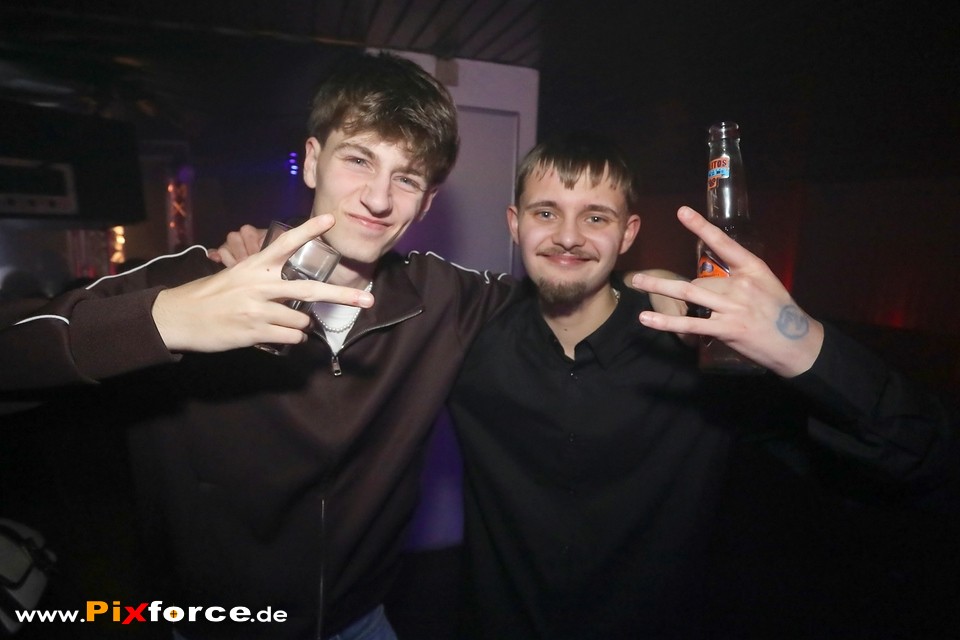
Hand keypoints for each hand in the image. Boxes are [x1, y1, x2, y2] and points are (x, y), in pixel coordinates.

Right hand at [153, 215, 372, 351]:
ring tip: (285, 325)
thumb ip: (263, 276)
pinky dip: (293, 339)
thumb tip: (293, 288)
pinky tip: (282, 337)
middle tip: (366, 300)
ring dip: (301, 326)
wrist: (179, 317)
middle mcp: (259, 285)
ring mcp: (257, 309)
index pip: (286, 243)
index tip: (331, 219)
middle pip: (310, 288)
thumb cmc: (210, 295)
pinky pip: (290, 337)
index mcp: (254, 266)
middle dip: (342, 295)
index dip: (309, 230)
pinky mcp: (254, 332)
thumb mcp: (235, 275)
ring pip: (301, 320)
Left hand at [630, 206, 822, 377]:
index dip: (702, 227)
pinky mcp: (726, 329)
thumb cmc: (779, 312)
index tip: (682, 212)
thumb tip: (708, 276)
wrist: (797, 344)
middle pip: (699, 277)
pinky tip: (647, 318)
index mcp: (753, 268)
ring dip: (659, 288)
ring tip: (637, 283)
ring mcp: (732, 308)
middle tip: (652, 277)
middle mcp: (741, 285)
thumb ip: (737, 277)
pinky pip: (690, 323)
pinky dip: (666, 322)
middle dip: (679, 284)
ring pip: (689, 294)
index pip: (723, 243)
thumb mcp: (765, 284)